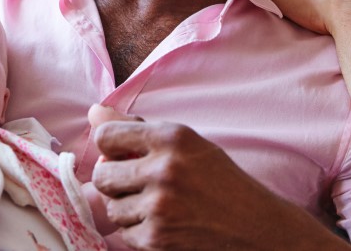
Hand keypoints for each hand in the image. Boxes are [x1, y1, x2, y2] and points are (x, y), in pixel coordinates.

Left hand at [88, 106, 332, 249]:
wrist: (257, 226)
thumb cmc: (220, 180)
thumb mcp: (186, 143)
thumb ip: (137, 128)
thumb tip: (93, 112)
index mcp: (172, 136)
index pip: (105, 136)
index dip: (110, 147)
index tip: (123, 154)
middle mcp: (165, 168)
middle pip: (103, 174)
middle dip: (114, 181)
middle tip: (137, 183)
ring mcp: (160, 206)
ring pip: (112, 207)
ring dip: (127, 208)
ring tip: (157, 204)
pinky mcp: (157, 238)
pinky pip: (125, 233)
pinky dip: (139, 231)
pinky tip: (164, 223)